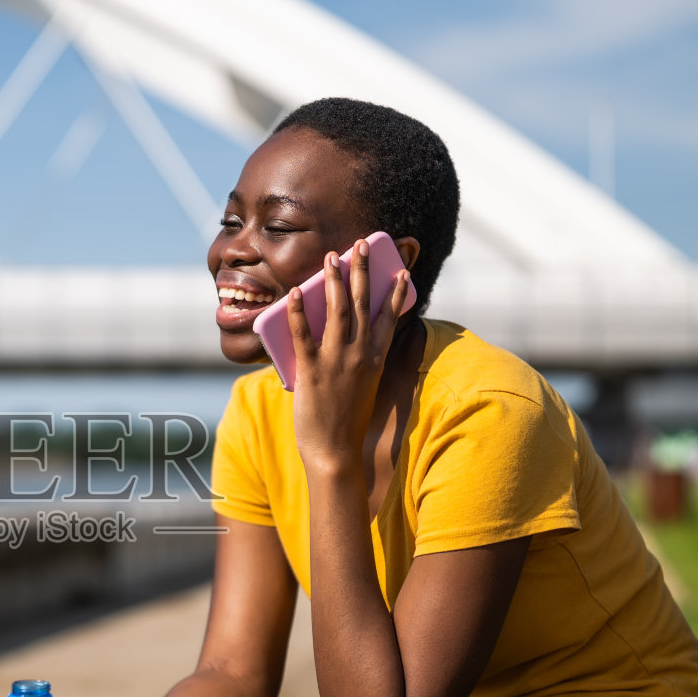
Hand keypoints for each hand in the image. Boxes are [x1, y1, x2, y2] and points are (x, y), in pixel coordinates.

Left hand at [287, 239, 409, 473]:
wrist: (335, 451)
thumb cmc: (347, 422)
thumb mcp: (363, 387)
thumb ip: (360, 363)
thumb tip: (351, 344)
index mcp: (374, 360)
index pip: (388, 318)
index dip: (395, 292)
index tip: (401, 270)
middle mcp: (359, 356)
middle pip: (362, 304)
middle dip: (362, 271)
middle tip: (359, 245)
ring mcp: (336, 362)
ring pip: (337, 312)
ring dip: (334, 281)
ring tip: (331, 258)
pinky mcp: (312, 371)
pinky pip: (303, 335)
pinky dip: (299, 312)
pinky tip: (295, 292)